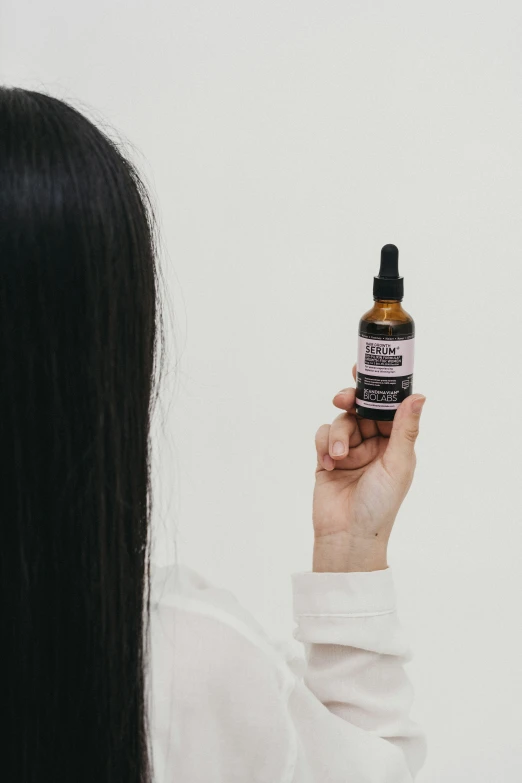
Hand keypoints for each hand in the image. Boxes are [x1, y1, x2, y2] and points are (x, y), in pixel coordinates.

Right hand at [313, 364, 425, 571]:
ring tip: (339, 456)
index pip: (388, 407)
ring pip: (340, 422)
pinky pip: (322, 436)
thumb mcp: (398, 463)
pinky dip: (324, 445)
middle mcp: (374, 444)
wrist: (348, 536)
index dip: (378, 388)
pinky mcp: (327, 459)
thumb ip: (404, 428)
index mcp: (395, 443)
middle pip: (360, 409)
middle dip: (351, 402)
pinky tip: (329, 463)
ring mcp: (350, 451)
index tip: (365, 369)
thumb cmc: (380, 505)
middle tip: (343, 398)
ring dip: (337, 435)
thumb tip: (419, 395)